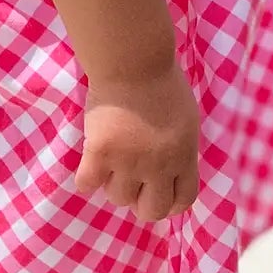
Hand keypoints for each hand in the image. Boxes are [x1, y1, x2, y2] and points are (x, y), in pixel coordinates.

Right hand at [75, 63, 199, 222]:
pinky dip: (86, 177)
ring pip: (117, 197)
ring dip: (112, 183)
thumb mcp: (185, 120)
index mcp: (184, 156)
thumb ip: (179, 149)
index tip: (156, 193)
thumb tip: (171, 170)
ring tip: (111, 160)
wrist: (133, 61)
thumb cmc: (161, 82)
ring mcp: (128, 162)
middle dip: (140, 202)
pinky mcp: (100, 153)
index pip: (182, 201)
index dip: (168, 203)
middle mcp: (159, 166)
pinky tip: (90, 162)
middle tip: (130, 183)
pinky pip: (87, 183)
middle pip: (150, 211)